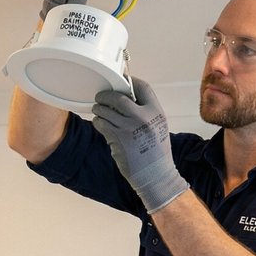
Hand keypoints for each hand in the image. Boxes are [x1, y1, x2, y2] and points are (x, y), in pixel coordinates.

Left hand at [91, 79, 188, 213]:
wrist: (156, 175)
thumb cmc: (157, 153)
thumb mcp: (158, 126)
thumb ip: (146, 111)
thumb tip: (127, 98)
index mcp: (156, 112)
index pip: (142, 87)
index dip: (129, 81)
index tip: (121, 81)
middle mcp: (143, 118)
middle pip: (118, 97)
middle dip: (106, 95)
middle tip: (101, 97)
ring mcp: (129, 128)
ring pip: (106, 110)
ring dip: (99, 109)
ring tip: (99, 111)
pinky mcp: (117, 139)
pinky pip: (101, 124)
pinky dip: (98, 122)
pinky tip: (100, 123)